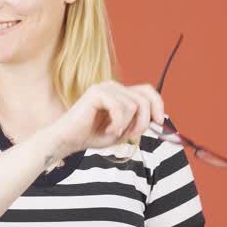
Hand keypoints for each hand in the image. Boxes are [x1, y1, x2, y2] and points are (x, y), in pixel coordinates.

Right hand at [48, 81, 163, 153]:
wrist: (68, 140)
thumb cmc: (92, 136)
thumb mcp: (123, 130)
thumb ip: (138, 122)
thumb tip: (158, 120)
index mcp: (120, 93)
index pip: (148, 91)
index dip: (158, 105)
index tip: (158, 123)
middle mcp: (114, 86)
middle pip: (144, 98)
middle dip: (143, 121)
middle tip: (131, 135)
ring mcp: (105, 87)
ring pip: (134, 105)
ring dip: (128, 125)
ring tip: (114, 133)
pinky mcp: (97, 92)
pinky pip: (120, 108)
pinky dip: (118, 123)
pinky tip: (108, 131)